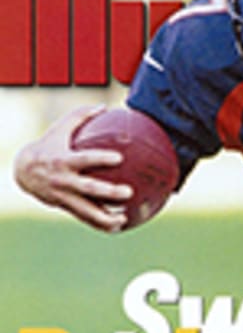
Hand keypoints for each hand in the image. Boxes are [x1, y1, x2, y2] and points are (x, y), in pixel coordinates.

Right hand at [14, 105, 133, 231]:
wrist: (24, 171)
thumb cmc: (48, 146)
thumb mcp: (59, 129)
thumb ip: (80, 117)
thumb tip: (104, 106)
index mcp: (64, 161)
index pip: (85, 159)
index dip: (101, 159)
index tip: (119, 158)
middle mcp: (65, 181)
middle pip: (90, 189)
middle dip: (109, 192)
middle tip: (129, 192)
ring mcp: (66, 197)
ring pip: (87, 211)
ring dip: (106, 217)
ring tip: (124, 219)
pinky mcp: (67, 207)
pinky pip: (86, 218)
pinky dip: (102, 224)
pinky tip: (119, 226)